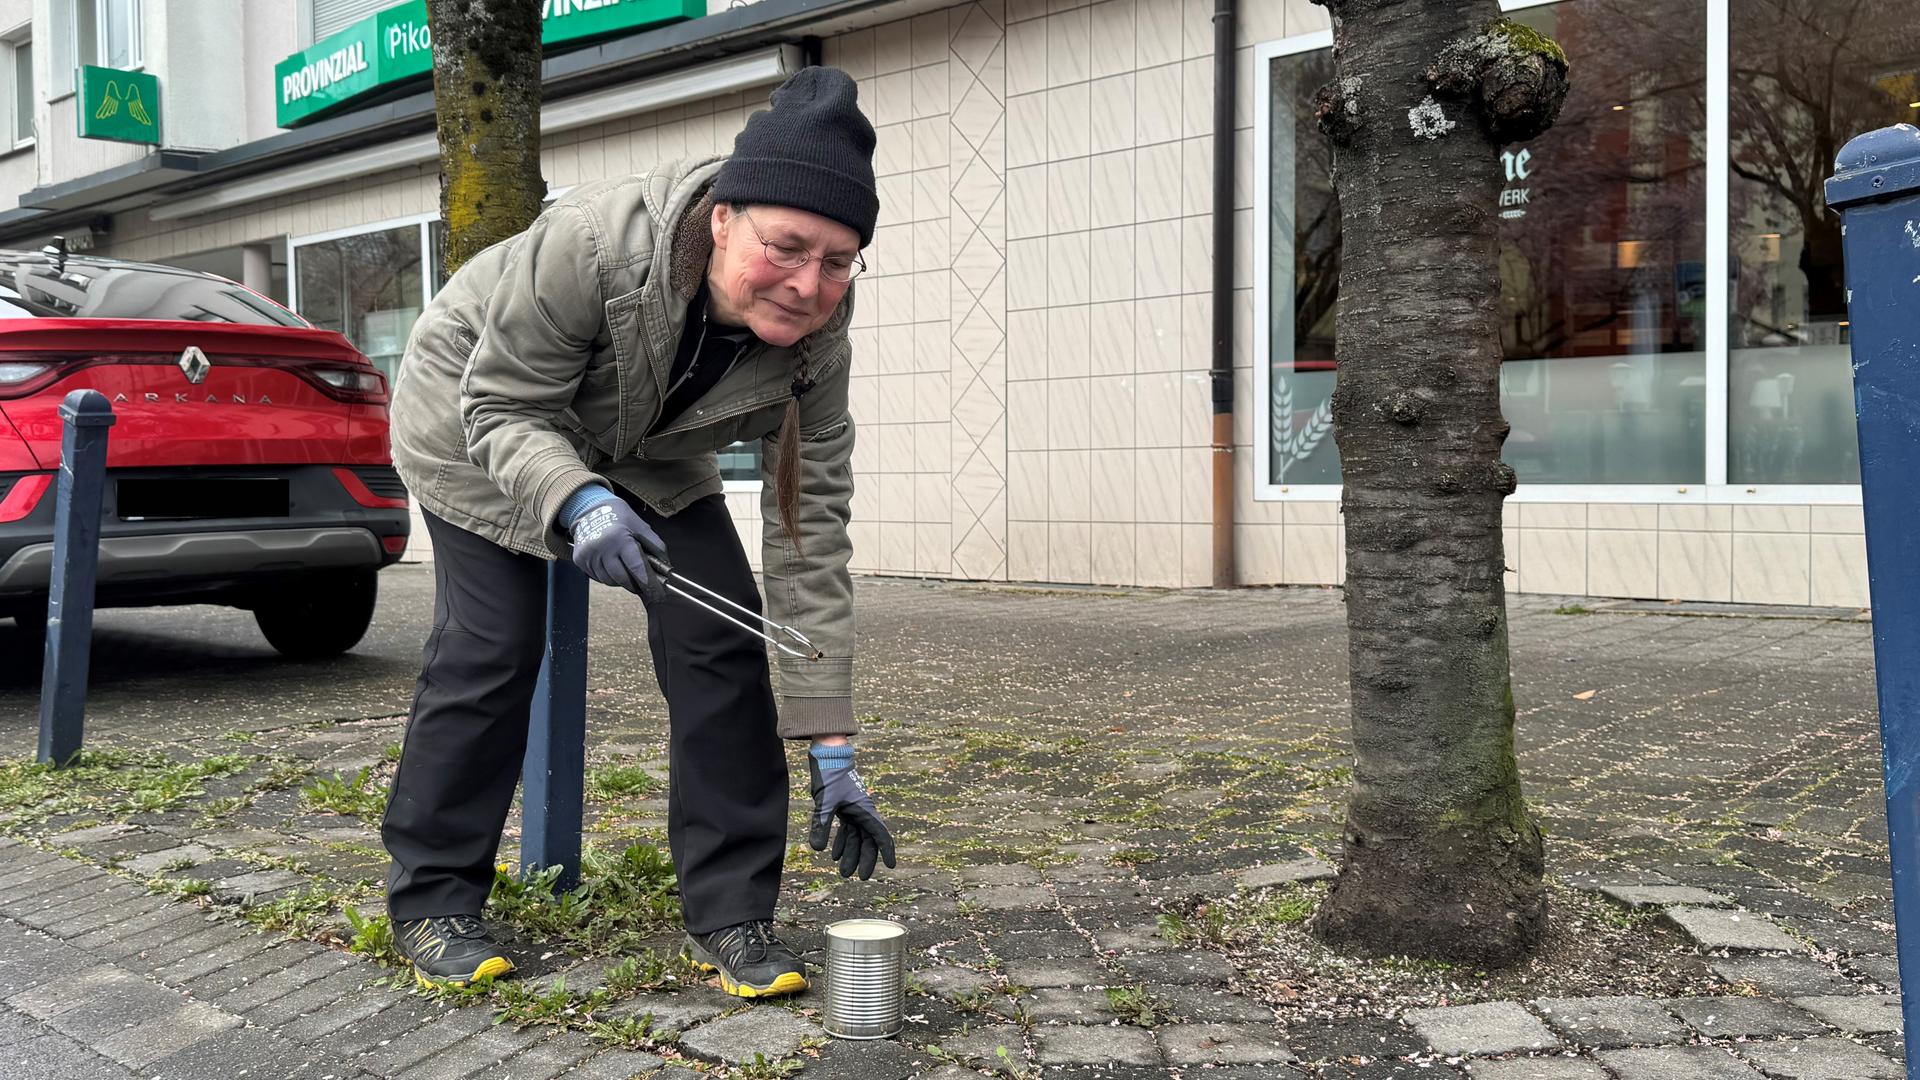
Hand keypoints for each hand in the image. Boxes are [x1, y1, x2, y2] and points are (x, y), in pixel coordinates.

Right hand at [569, 500, 668, 602]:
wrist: (590, 510)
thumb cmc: (619, 518)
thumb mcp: (640, 526)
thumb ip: (655, 546)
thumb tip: (666, 567)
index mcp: (619, 538)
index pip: (635, 566)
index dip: (646, 580)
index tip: (654, 590)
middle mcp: (602, 547)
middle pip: (621, 578)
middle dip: (634, 584)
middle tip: (641, 584)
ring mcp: (588, 555)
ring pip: (609, 581)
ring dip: (620, 580)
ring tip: (625, 570)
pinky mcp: (579, 560)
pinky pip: (597, 578)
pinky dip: (607, 576)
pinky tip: (611, 565)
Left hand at [808, 746, 896, 879]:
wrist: (828, 755)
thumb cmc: (830, 775)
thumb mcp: (825, 802)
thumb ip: (822, 825)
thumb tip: (817, 849)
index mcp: (865, 810)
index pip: (880, 835)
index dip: (886, 851)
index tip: (890, 866)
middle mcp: (863, 812)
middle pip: (868, 840)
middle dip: (864, 859)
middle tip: (859, 877)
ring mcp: (854, 809)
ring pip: (856, 837)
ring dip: (851, 854)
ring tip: (843, 871)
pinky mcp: (844, 807)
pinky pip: (846, 829)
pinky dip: (841, 841)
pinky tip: (833, 854)